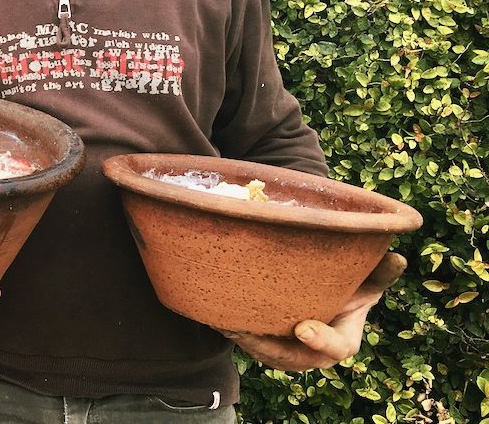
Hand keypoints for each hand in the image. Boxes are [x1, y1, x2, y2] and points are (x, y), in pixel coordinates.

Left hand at [222, 252, 407, 369]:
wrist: (324, 294)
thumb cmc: (349, 285)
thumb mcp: (367, 277)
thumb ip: (380, 272)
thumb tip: (398, 258)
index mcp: (345, 338)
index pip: (339, 348)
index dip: (322, 342)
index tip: (302, 327)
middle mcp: (317, 353)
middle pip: (294, 359)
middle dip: (270, 347)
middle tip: (247, 330)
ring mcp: (292, 353)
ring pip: (268, 356)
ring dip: (247, 343)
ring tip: (227, 324)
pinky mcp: (271, 347)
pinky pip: (253, 348)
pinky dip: (237, 335)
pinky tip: (219, 319)